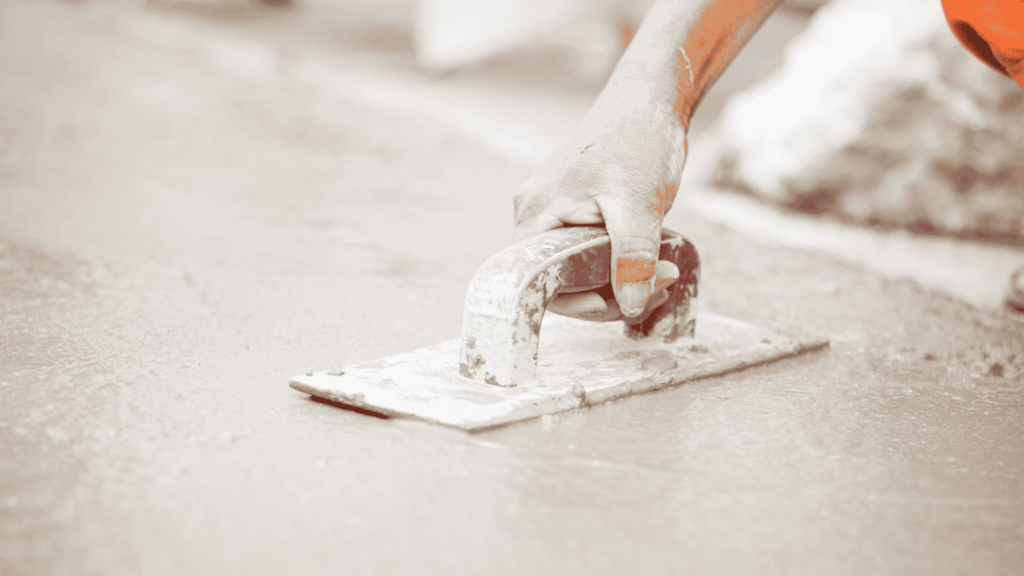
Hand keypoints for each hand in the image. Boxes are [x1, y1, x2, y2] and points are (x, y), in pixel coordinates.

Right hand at [513, 83, 687, 321]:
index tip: (624, 305)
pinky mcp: (576, 211)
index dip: (581, 304)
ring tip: (663, 273)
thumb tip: (630, 305)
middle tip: (658, 289)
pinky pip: (590, 252)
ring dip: (620, 280)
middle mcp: (537, 215)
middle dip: (609, 293)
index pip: (542, 283)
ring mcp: (556, 213)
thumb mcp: (638, 205)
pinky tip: (652, 261)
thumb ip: (633, 259)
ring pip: (580, 268)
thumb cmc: (636, 141)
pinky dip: (619, 263)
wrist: (648, 101)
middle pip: (561, 280)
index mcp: (535, 214)